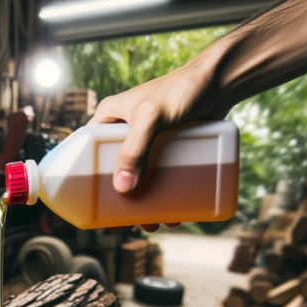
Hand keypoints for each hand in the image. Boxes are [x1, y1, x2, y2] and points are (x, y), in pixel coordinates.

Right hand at [90, 60, 230, 231]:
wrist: (220, 82)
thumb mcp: (151, 118)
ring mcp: (148, 141)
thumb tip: (123, 188)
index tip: (91, 207)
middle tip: (124, 224)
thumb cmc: (182, 89)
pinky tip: (174, 210)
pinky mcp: (169, 148)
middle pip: (114, 172)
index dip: (85, 180)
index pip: (86, 153)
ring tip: (154, 222)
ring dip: (144, 203)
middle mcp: (125, 131)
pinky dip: (165, 195)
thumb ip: (135, 150)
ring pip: (139, 178)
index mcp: (109, 119)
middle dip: (120, 201)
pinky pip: (161, 176)